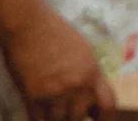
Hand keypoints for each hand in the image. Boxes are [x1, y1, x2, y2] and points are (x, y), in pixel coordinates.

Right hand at [0, 4, 113, 120]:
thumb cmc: (55, 34)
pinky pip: (37, 119)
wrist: (29, 26)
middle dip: (74, 116)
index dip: (105, 118)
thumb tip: (90, 95)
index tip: (99, 119)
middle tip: (66, 109)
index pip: (108, 106)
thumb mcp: (83, 52)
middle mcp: (77, 86)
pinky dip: (38, 117)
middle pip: (80, 117)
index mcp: (93, 73)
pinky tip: (37, 111)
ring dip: (55, 117)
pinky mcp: (33, 97)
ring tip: (50, 107)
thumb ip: (88, 75)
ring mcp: (55, 93)